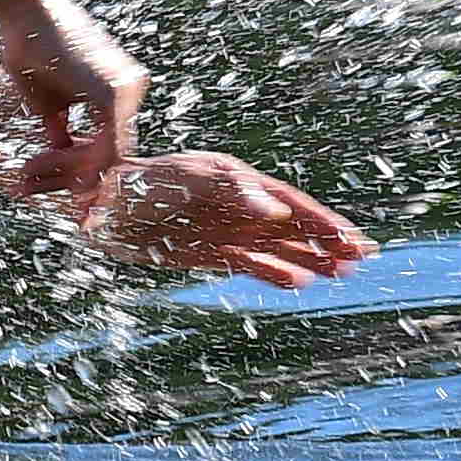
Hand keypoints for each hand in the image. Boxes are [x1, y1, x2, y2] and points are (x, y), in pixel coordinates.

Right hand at [0, 0, 144, 210]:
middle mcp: (131, 88)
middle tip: (86, 222)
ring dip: (96, 183)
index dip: (99, 179)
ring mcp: (127, 87)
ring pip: (116, 150)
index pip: (114, 145)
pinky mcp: (113, 89)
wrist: (21, 6)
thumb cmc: (29, 45)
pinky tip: (85, 190)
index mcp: (118, 90)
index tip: (85, 209)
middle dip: (99, 190)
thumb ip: (60, 130)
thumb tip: (63, 159)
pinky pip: (110, 139)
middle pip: (118, 152)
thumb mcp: (47, 101)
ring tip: (84, 213)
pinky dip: (97, 166)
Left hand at [80, 149, 374, 288]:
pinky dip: (275, 272)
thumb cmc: (138, 180)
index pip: (287, 200)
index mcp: (233, 178)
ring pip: (277, 245)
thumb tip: (275, 211)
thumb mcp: (183, 178)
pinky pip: (249, 263)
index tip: (348, 236)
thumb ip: (230, 191)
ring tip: (343, 272)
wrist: (96, 202)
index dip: (320, 218)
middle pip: (291, 223)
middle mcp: (235, 203)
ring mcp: (224, 227)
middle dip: (327, 238)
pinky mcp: (208, 251)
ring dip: (310, 256)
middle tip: (364, 255)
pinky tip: (300, 282)